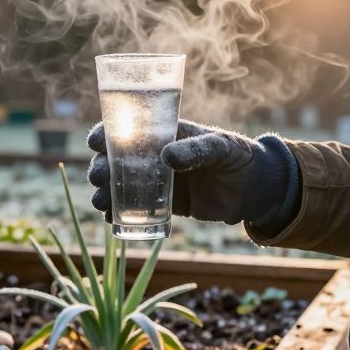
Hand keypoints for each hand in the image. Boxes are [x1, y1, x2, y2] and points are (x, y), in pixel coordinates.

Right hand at [87, 119, 298, 226]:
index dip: (105, 132)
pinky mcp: (164, 204)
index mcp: (164, 133)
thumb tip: (166, 157)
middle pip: (114, 159)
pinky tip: (110, 221)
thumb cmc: (237, 157)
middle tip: (98, 179)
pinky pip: (135, 208)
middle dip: (100, 168)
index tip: (95, 142)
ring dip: (104, 193)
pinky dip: (120, 215)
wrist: (254, 189)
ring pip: (120, 185)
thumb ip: (195, 150)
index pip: (126, 128)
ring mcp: (157, 181)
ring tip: (101, 203)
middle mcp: (154, 156)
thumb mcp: (219, 147)